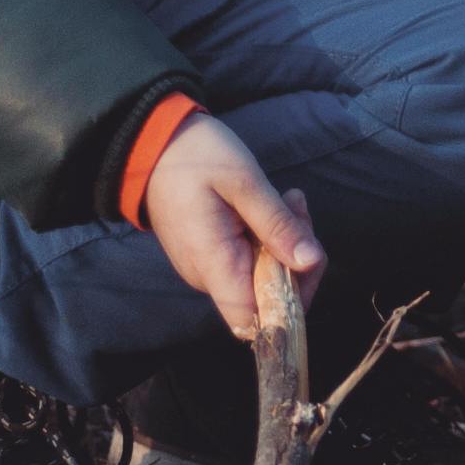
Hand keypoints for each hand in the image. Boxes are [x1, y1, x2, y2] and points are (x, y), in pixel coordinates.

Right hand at [140, 115, 323, 335]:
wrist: (153, 144)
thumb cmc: (196, 158)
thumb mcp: (244, 182)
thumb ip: (276, 225)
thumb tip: (311, 262)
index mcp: (212, 265)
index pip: (255, 320)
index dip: (290, 304)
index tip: (308, 259)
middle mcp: (209, 278)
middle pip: (268, 296)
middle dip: (298, 258)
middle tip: (297, 207)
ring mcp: (209, 268)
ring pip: (265, 275)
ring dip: (287, 240)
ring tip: (288, 197)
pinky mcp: (213, 254)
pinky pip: (252, 259)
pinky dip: (270, 236)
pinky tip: (275, 202)